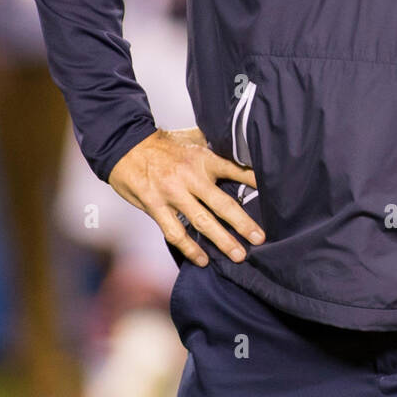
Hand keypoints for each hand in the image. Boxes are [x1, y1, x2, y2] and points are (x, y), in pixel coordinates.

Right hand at [108, 127, 261, 266]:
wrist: (125, 146)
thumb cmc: (162, 144)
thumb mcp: (191, 137)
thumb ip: (213, 145)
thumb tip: (237, 146)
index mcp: (202, 159)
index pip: (235, 170)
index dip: (253, 181)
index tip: (271, 193)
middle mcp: (190, 177)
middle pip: (222, 204)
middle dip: (243, 224)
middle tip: (260, 239)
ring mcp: (173, 194)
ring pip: (202, 222)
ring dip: (221, 241)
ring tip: (237, 255)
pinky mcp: (155, 206)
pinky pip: (175, 232)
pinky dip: (189, 248)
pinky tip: (202, 259)